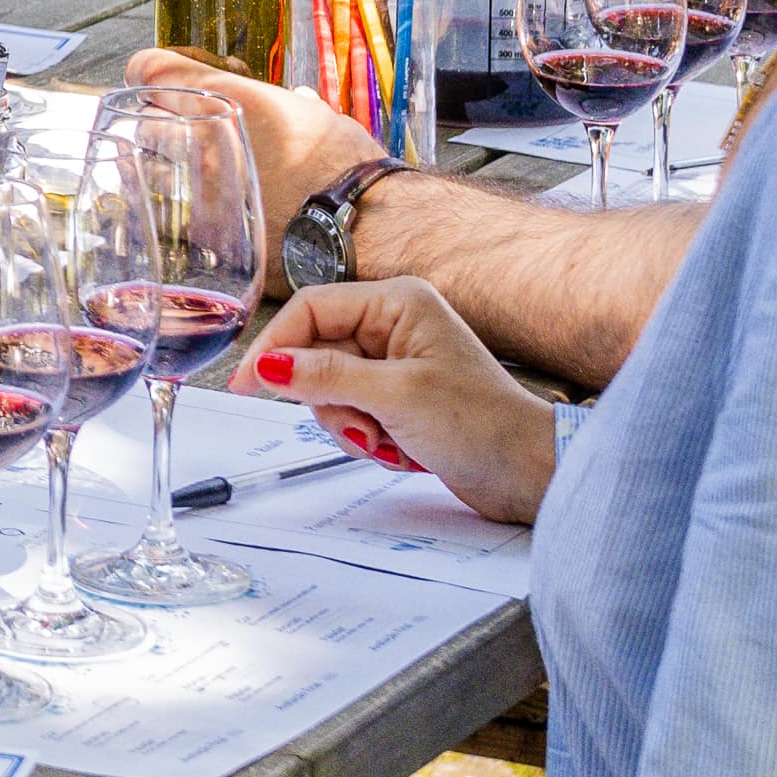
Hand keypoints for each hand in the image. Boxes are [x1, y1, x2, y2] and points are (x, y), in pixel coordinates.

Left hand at [127, 49, 377, 246]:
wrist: (364, 225)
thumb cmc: (346, 166)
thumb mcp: (317, 116)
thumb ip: (291, 105)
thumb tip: (293, 101)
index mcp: (228, 98)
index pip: (150, 70)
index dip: (148, 73)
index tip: (154, 80)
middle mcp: (203, 138)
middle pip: (141, 118)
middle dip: (154, 121)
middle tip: (176, 130)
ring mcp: (198, 187)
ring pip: (146, 167)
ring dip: (159, 166)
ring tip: (183, 172)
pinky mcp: (202, 232)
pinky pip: (167, 212)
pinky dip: (174, 208)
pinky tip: (195, 209)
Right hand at [243, 276, 557, 523]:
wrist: (530, 474)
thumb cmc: (483, 425)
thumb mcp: (395, 396)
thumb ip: (326, 377)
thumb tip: (266, 366)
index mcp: (397, 303)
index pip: (311, 310)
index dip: (274, 346)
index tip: (245, 384)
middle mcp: (394, 325)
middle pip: (316, 354)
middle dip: (331, 401)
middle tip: (363, 427)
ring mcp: (396, 363)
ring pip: (329, 389)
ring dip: (350, 424)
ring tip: (390, 441)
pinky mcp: (398, 397)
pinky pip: (351, 411)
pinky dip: (365, 437)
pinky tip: (400, 450)